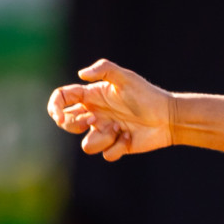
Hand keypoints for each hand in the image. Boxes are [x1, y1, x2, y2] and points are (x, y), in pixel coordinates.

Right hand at [47, 59, 174, 161]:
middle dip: (74, 124)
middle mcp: (95, 114)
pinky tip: (131, 136)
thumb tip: (80, 74)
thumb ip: (104, 70)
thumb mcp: (126, 78)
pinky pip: (106, 154)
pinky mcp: (116, 146)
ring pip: (87, 145)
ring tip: (121, 127)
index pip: (62, 99)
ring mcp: (105, 131)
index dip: (54, 107)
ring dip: (103, 137)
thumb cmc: (147, 95)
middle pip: (66, 124)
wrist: (169, 116)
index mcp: (92, 97)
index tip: (60, 114)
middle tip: (95, 118)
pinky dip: (118, 147)